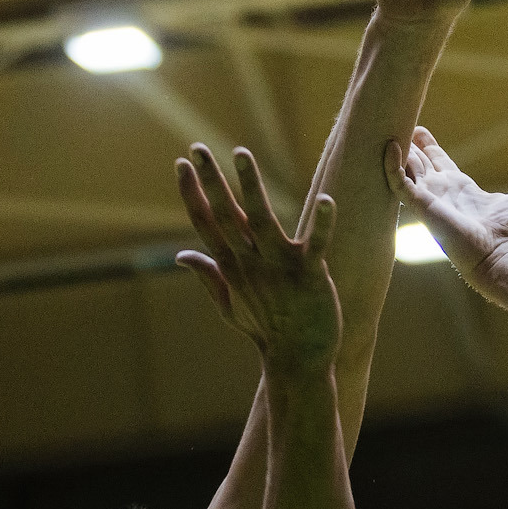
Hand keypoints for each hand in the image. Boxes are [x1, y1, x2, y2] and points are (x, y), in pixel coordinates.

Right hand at [175, 143, 341, 368]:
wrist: (298, 360)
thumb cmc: (267, 329)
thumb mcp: (230, 303)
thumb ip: (208, 275)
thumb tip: (180, 255)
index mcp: (232, 267)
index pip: (205, 223)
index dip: (192, 193)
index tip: (181, 163)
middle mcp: (250, 264)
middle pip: (226, 216)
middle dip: (211, 181)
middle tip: (198, 148)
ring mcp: (280, 268)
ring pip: (262, 220)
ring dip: (251, 187)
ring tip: (241, 154)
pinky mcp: (311, 275)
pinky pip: (317, 244)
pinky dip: (322, 223)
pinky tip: (327, 200)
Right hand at [385, 126, 507, 282]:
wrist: (505, 258)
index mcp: (463, 191)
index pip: (441, 165)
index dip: (430, 148)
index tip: (420, 130)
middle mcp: (444, 196)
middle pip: (420, 166)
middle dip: (409, 147)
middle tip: (396, 123)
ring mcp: (431, 202)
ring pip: (407, 171)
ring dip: (398, 153)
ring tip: (386, 130)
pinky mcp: (423, 207)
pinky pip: (401, 184)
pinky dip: (392, 166)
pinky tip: (388, 147)